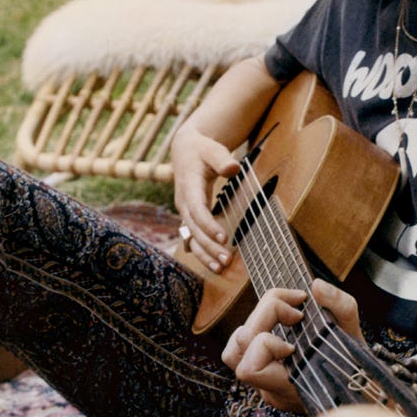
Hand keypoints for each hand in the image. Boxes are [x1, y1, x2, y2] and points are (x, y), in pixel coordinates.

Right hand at [169, 127, 240, 270]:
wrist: (185, 150)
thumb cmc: (202, 149)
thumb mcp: (213, 149)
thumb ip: (223, 158)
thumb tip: (233, 167)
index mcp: (188, 185)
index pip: (197, 209)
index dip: (208, 224)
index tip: (224, 237)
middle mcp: (183, 202)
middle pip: (194, 228)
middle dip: (209, 246)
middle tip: (226, 260)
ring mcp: (184, 211)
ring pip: (191, 236)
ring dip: (204, 253)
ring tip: (220, 268)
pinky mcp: (189, 216)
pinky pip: (193, 237)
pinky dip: (201, 251)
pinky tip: (212, 264)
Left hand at [220, 279, 361, 412]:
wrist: (360, 395)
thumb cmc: (359, 368)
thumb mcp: (356, 335)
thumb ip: (340, 308)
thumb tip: (316, 286)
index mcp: (288, 388)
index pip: (250, 368)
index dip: (268, 343)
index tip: (298, 331)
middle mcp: (270, 390)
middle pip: (239, 348)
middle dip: (265, 316)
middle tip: (296, 312)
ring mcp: (263, 385)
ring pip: (232, 353)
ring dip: (253, 326)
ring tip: (282, 319)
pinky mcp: (261, 378)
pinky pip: (241, 352)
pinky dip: (254, 333)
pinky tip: (278, 327)